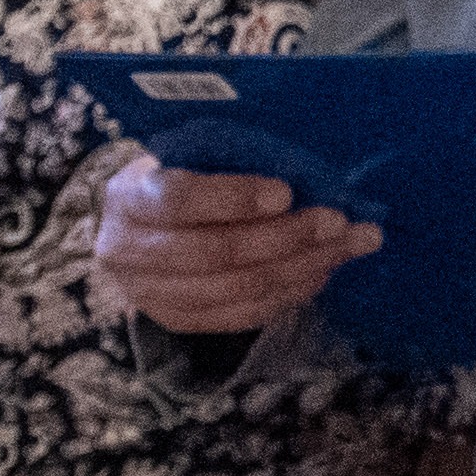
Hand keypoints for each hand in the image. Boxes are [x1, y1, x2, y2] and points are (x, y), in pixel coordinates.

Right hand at [91, 156, 377, 334]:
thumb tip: (307, 168)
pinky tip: (320, 272)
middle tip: (339, 222)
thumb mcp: (187, 154)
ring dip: (298, 268)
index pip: (179, 199)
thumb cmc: (175, 174)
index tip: (287, 192)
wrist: (133, 225)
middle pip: (213, 253)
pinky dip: (284, 295)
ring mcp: (149, 294)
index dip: (234, 198)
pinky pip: (237, 316)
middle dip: (285, 238)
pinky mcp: (175, 320)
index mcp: (130, 198)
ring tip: (345, 248)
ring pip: (231, 290)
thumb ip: (229, 158)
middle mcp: (129, 252)